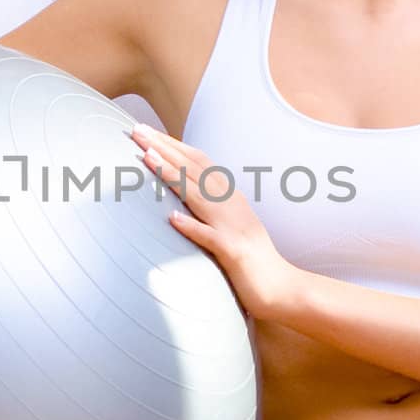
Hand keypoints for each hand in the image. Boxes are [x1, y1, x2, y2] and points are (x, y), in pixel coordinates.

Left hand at [129, 123, 294, 319]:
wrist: (282, 288)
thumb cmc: (250, 260)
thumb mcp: (228, 225)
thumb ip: (208, 207)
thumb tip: (179, 195)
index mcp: (229, 196)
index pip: (198, 162)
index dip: (172, 144)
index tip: (145, 131)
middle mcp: (231, 205)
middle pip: (194, 169)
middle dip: (164, 148)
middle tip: (137, 131)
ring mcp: (234, 227)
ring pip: (200, 195)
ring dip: (173, 176)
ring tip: (148, 158)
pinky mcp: (234, 252)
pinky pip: (211, 238)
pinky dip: (192, 227)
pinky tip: (172, 219)